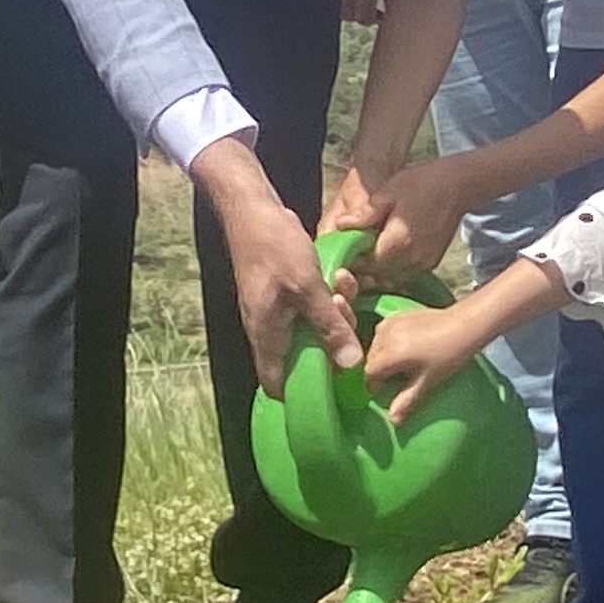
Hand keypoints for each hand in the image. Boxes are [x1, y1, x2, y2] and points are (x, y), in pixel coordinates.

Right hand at [206, 157, 362, 392]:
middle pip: (304, 356)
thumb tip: (351, 365)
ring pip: (312, 328)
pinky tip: (338, 276)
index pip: (277, 385)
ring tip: (343, 287)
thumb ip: (330, 327)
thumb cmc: (273, 247)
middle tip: (346, 314)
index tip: (335, 384)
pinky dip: (326, 297)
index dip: (303, 393)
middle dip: (332, 340)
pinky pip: (310, 307)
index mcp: (267, 337)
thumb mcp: (308, 288)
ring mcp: (276, 310)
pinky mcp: (284, 293)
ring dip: (333, 313)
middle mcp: (268, 330)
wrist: (252, 209)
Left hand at [342, 161, 469, 291]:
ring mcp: (424, 264)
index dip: (351, 260)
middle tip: (353, 251)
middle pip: (377, 276)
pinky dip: (393, 268)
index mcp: (397, 244)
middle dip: (363, 268)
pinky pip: (405, 274)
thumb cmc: (421, 183)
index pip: (364, 265)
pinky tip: (387, 252)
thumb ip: (365, 214)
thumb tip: (339, 226)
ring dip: (378, 270)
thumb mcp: (387, 192)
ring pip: (391, 278)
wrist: (458, 185)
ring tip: (369, 251)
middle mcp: (412, 260)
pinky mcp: (431, 263)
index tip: (343, 249)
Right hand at [358, 301, 477, 422]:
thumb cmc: (449, 355)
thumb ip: (406, 400)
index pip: (369, 373)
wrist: (465, 324)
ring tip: (401, 364)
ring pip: (376, 344)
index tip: (386, 392)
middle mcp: (385, 335)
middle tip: (396, 380)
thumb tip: (392, 420)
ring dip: (382, 356)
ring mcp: (391, 322)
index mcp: (390, 353)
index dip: (375, 386)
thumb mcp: (427, 381)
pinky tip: (405, 347)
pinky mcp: (398, 314)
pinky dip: (388, 342)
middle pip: (370, 358)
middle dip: (378, 371)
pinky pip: (384, 332)